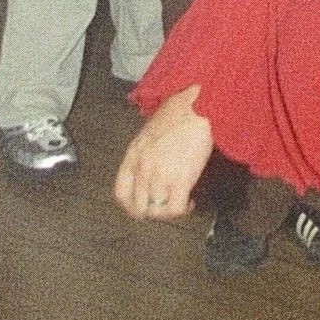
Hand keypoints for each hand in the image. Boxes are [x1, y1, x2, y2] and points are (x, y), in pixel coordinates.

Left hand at [114, 87, 214, 219]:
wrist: (198, 108)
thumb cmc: (180, 113)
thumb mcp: (150, 133)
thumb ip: (144, 155)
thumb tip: (150, 174)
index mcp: (134, 155)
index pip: (121, 193)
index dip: (131, 206)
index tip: (143, 207)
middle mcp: (143, 168)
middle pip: (138, 207)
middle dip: (152, 211)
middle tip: (164, 206)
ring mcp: (159, 175)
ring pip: (156, 211)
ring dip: (168, 211)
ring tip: (179, 202)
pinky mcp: (179, 180)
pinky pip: (174, 209)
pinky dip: (182, 210)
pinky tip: (189, 201)